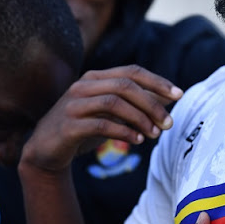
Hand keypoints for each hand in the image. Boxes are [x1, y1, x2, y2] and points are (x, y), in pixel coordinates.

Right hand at [20, 65, 182, 173]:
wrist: (45, 152)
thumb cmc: (84, 129)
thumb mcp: (112, 114)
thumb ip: (136, 104)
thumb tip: (171, 99)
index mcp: (96, 77)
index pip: (132, 71)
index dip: (157, 81)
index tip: (179, 95)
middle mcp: (83, 85)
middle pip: (126, 85)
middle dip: (152, 104)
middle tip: (169, 123)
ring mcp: (73, 104)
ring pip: (114, 103)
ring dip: (140, 119)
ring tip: (155, 135)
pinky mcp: (67, 125)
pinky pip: (100, 124)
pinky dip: (123, 131)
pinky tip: (137, 140)